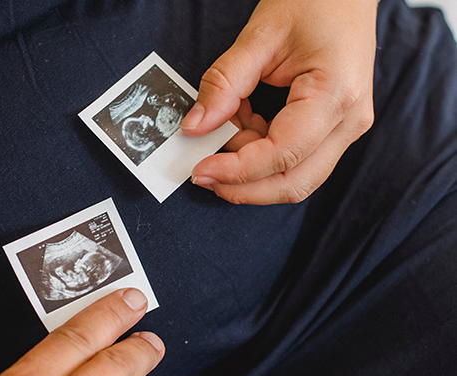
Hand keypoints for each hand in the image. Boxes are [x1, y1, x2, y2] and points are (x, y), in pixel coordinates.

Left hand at [182, 0, 377, 204]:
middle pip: (294, 183)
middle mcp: (349, 121)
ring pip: (294, 177)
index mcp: (336, 94)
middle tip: (204, 173)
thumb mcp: (259, 37)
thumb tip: (195, 127)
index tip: (201, 169)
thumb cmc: (313, 2)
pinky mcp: (334, 130)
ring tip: (226, 129)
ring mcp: (346, 128)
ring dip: (251, 169)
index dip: (237, 171)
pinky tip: (243, 125)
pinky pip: (295, 160)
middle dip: (244, 187)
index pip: (282, 155)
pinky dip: (261, 154)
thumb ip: (224, 84)